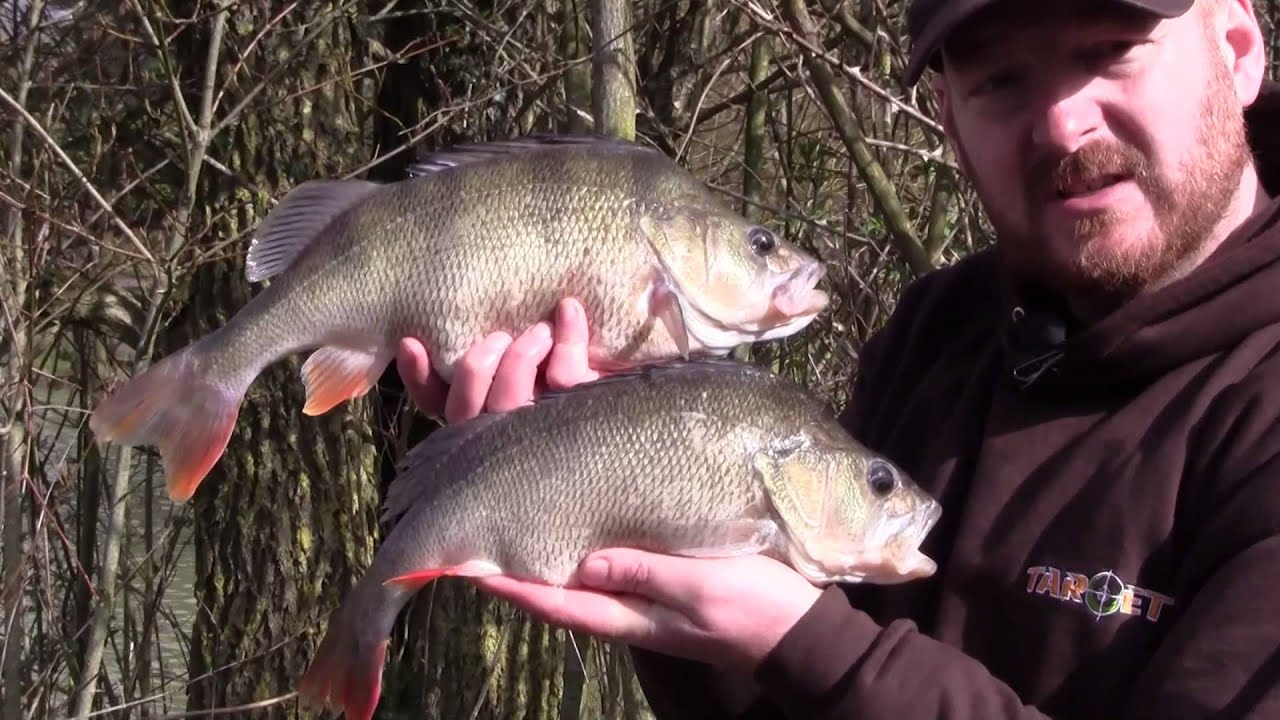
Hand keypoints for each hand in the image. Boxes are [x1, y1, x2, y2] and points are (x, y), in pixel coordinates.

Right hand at [395, 297, 599, 422]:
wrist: (639, 403)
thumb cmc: (571, 362)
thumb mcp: (528, 351)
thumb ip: (493, 343)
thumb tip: (444, 312)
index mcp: (482, 415)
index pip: (436, 403)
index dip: (418, 377)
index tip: (410, 341)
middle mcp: (502, 431)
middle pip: (467, 408)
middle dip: (475, 367)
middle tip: (498, 337)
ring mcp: (540, 428)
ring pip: (509, 404)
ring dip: (517, 360)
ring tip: (537, 330)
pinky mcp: (580, 416)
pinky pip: (565, 382)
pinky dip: (567, 342)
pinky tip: (569, 312)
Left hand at [470, 549, 823, 674]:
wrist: (799, 632)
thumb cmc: (752, 605)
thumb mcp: (699, 585)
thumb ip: (643, 571)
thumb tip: (583, 563)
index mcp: (628, 616)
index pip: (553, 602)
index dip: (509, 585)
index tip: (467, 563)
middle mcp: (625, 610)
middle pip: (556, 590)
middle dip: (516, 566)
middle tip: (481, 530)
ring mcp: (643, 601)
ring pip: (578, 577)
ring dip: (544, 553)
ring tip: (515, 519)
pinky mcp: (661, 585)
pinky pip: (609, 568)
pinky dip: (583, 546)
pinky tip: (577, 520)